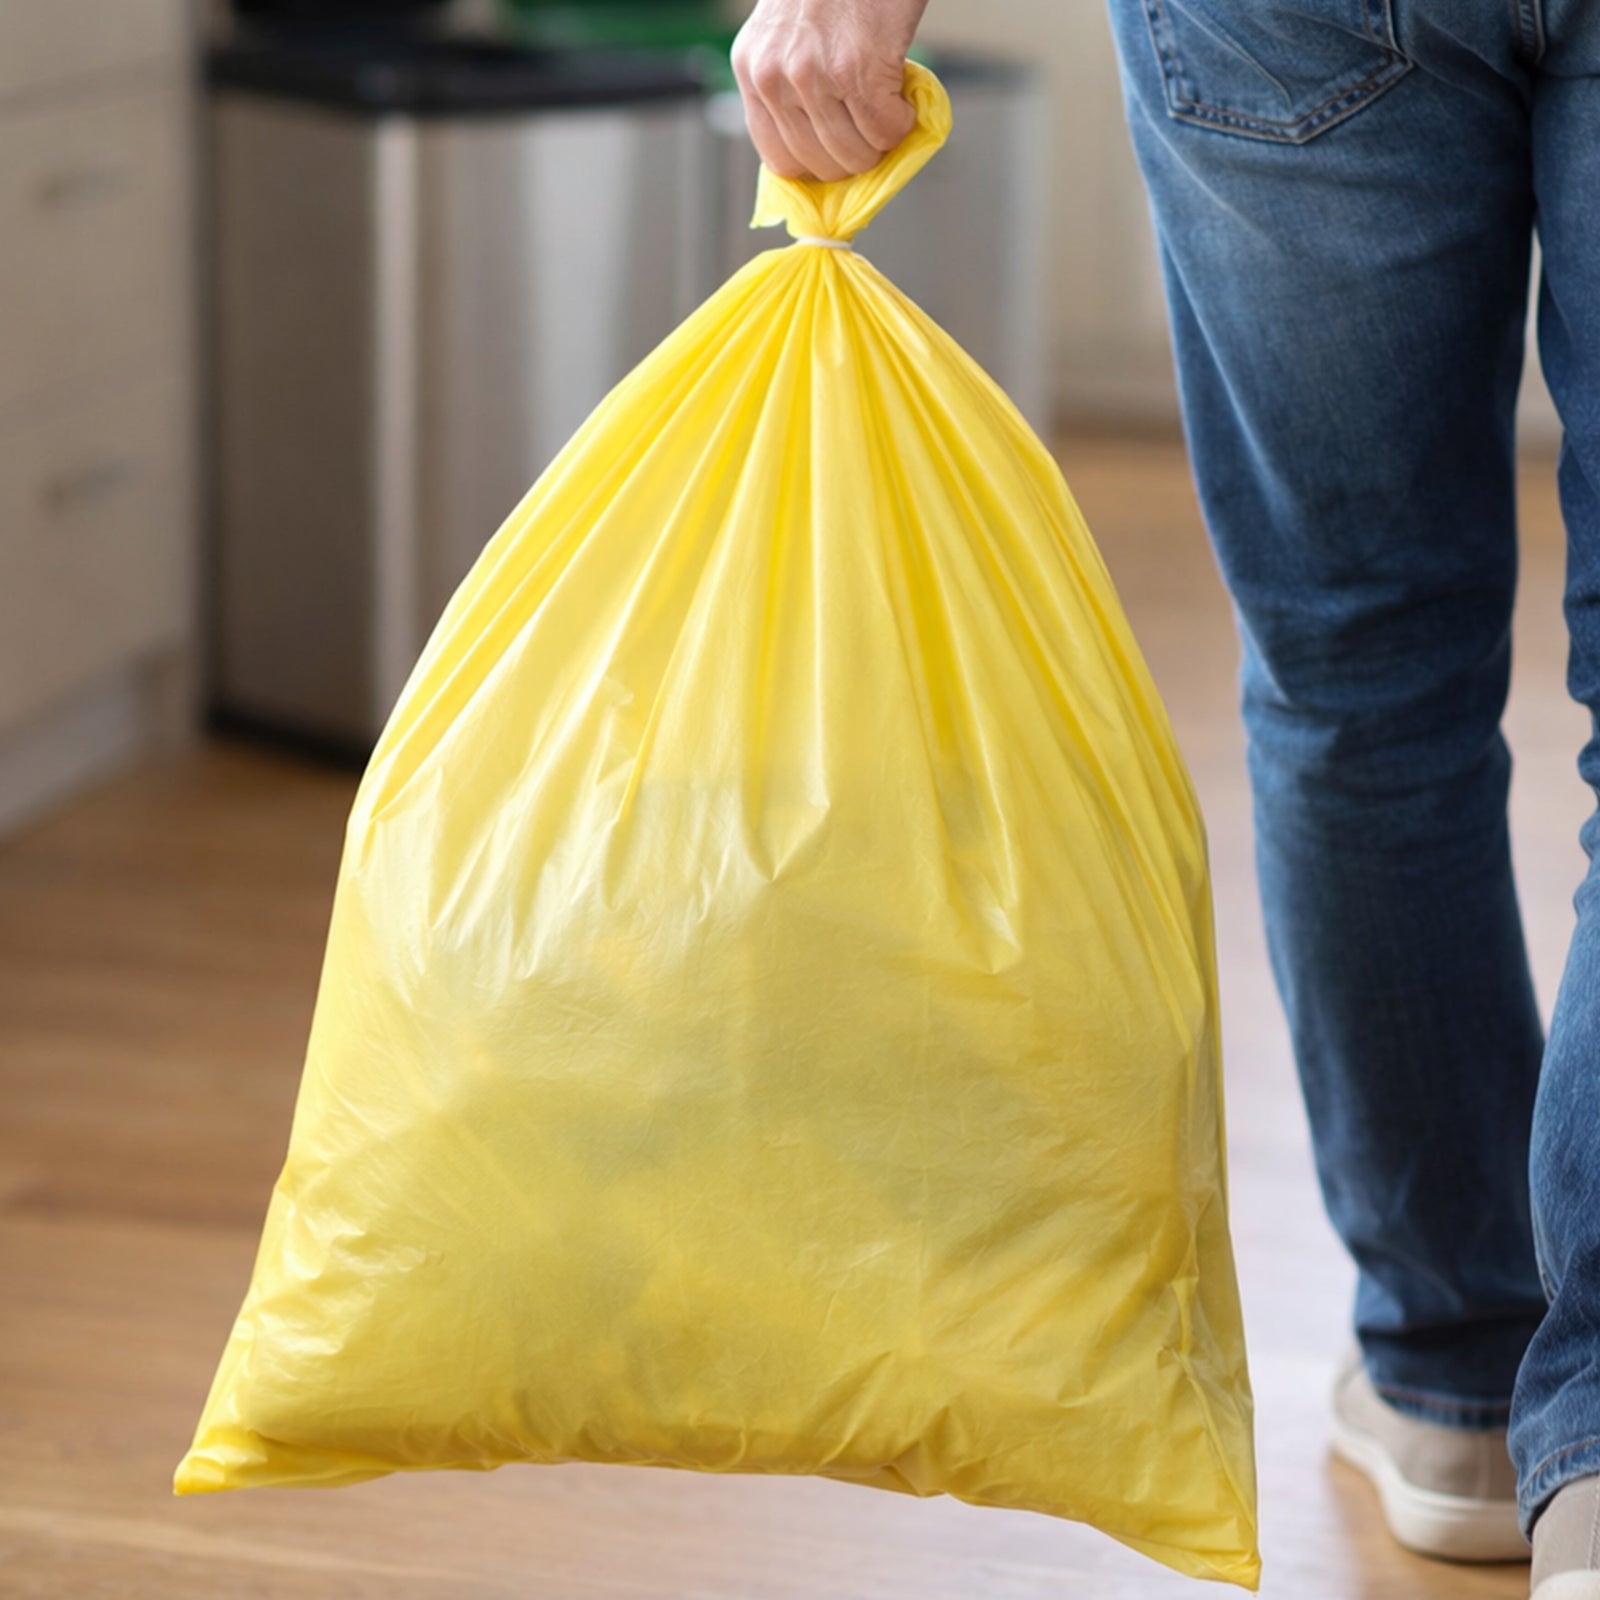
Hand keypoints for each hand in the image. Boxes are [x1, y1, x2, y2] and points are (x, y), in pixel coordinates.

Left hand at [731, 0, 929, 182]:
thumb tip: (820, 152)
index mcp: (751, 69)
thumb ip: (789, 85)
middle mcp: (775, 76)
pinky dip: (903, 122)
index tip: (839, 160)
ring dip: (881, 143)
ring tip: (888, 109)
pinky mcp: (856, 70)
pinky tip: (902, 96)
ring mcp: (813, 75)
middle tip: (873, 130)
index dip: (816, 168)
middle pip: (820, 165)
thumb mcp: (788, 34)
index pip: (779, 160)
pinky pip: (885, 131)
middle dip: (855, 158)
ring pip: (855, 155)